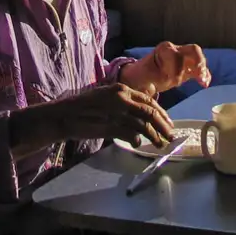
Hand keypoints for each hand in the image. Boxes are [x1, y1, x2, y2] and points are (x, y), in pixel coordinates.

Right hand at [25, 83, 174, 149]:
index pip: (148, 100)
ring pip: (143, 125)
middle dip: (164, 125)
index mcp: (121, 89)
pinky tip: (139, 145)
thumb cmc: (82, 106)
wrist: (64, 115)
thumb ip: (122, 103)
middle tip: (171, 135)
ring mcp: (117, 113)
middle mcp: (122, 98)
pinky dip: (138, 141)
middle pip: (150, 112)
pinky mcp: (111, 127)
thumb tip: (139, 116)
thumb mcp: (105, 97)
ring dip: (155, 136)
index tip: (168, 122)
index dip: (161, 113)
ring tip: (161, 145)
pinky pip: (131, 135)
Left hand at [121, 41, 210, 95]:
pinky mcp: (188, 69)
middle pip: (193, 50)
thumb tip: (152, 83)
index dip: (175, 68)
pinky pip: (199, 69)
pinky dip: (204, 75)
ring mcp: (183, 59)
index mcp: (164, 49)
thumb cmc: (141, 75)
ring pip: (198, 59)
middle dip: (199, 61)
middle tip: (199, 75)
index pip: (176, 54)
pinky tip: (204, 84)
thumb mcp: (143, 75)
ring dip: (203, 70)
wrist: (142, 79)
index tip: (171, 79)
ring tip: (203, 82)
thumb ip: (150, 77)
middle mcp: (176, 50)